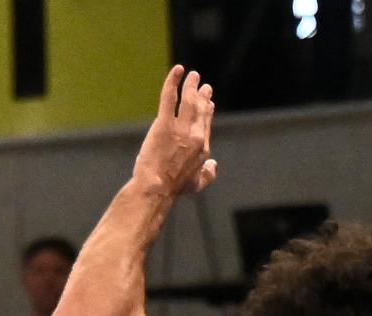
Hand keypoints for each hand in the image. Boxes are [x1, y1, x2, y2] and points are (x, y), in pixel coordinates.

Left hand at [132, 66, 217, 199]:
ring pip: (189, 100)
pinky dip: (173, 82)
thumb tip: (214, 166)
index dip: (207, 110)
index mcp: (203, 147)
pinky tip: (177, 71)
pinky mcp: (164, 124)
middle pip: (201, 109)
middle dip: (202, 95)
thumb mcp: (196, 184)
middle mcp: (196, 134)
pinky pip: (170, 98)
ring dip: (191, 85)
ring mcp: (181, 128)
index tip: (208, 102)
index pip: (206, 122)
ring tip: (193, 76)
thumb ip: (208, 175)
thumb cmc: (173, 188)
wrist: (156, 188)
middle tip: (202, 85)